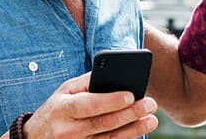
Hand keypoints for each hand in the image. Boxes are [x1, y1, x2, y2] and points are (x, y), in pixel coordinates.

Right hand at [22, 72, 158, 137]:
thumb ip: (86, 82)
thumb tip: (112, 72)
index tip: (131, 94)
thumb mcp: (63, 91)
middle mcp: (69, 131)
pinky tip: (137, 133)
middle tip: (150, 104)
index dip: (111, 101)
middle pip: (103, 124)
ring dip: (133, 131)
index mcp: (63, 109)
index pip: (90, 105)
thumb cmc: (54, 110)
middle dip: (130, 114)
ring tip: (151, 120)